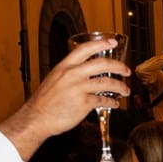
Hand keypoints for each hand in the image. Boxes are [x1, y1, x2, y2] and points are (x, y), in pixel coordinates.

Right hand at [0, 37, 123, 159]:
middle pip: (102, 64)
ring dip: (120, 87)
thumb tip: (84, 73)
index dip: (101, 43)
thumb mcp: (54, 79)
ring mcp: (78, 89)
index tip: (112, 42)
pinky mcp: (83, 104)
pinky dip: (112, 102)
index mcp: (64, 67)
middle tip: (126, 70)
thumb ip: (69, 74)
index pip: (85, 49)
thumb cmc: (44, 102)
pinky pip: (103, 100)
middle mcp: (72, 75)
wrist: (36, 119)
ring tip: (125, 90)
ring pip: (107, 83)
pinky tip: (114, 103)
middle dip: (119, 67)